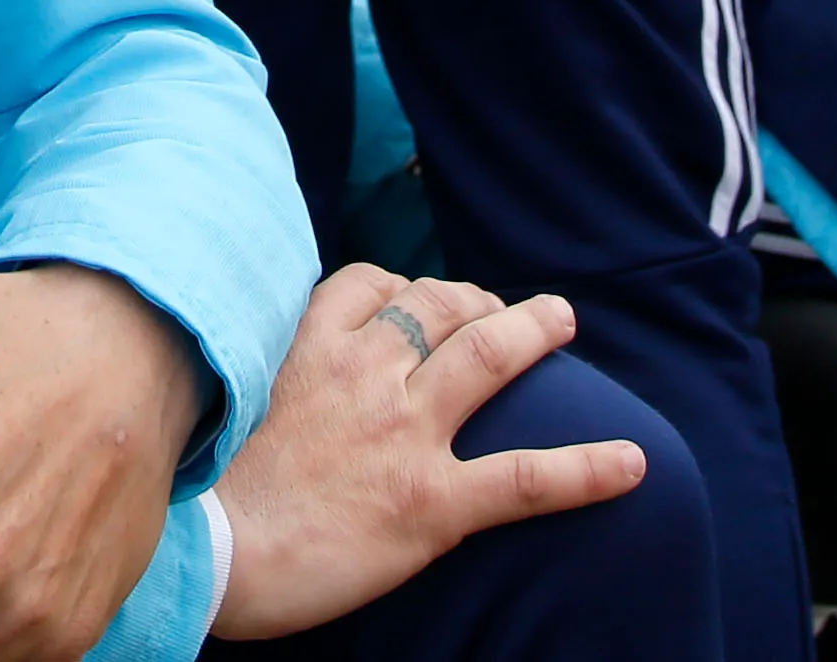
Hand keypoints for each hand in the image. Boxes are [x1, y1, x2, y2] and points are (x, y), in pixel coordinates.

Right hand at [209, 267, 645, 639]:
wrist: (212, 551)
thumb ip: (264, 372)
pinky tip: (633, 464)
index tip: (419, 301)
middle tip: (502, 311)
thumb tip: (277, 369)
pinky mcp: (431, 502)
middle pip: (437, 306)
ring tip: (564, 320)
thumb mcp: (226, 400)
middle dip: (476, 299)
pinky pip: (525, 478)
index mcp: (307, 349)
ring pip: (487, 357)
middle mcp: (363, 374)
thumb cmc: (203, 487)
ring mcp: (402, 433)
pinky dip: (587, 470)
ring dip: (534, 332)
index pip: (370, 285)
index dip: (405, 288)